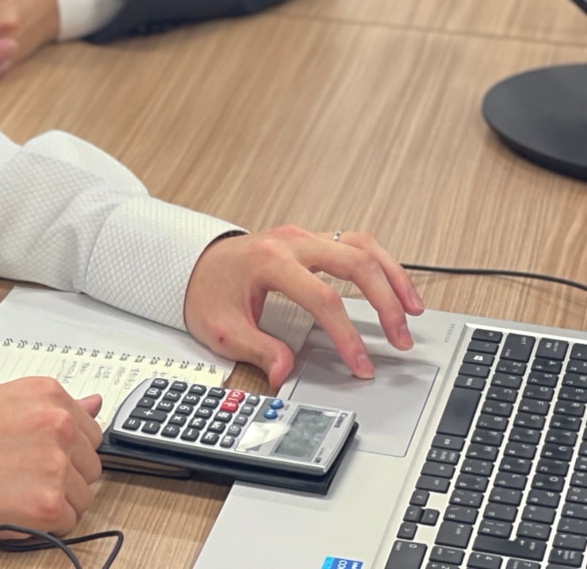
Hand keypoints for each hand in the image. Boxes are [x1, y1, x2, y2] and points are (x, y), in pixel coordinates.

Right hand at [0, 379, 102, 539]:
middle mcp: (57, 424)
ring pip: (82, 498)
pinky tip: (13, 510)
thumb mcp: (4, 402)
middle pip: (90, 467)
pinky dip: (44, 527)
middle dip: (64, 477)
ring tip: (13, 493)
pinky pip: (67, 525)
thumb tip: (95, 404)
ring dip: (55, 503)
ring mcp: (55, 465)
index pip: (89, 431)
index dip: (67, 451)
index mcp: (47, 394)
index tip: (45, 458)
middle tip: (23, 479)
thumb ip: (53, 407)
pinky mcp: (47, 505)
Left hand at [182, 225, 424, 391]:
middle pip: (354, 262)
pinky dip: (381, 263)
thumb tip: (284, 372)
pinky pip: (355, 243)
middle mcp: (292, 242)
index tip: (362, 365)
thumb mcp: (221, 328)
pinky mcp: (312, 240)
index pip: (323, 297)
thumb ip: (256, 349)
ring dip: (392, 276)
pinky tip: (396, 286)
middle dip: (385, 302)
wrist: (195, 261)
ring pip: (362, 245)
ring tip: (413, 311)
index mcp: (269, 260)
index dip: (347, 335)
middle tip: (401, 339)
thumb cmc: (208, 290)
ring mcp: (304, 237)